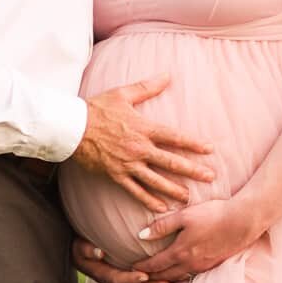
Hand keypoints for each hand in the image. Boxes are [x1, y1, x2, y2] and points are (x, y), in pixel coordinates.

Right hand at [71, 76, 215, 214]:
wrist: (71, 127)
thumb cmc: (97, 108)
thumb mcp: (123, 94)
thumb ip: (147, 87)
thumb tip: (167, 75)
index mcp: (143, 128)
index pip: (174, 137)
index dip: (193, 143)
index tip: (209, 150)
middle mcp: (138, 148)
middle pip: (170, 161)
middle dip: (192, 170)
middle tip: (210, 177)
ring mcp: (127, 164)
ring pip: (155, 180)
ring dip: (173, 189)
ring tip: (189, 197)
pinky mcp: (116, 175)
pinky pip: (135, 191)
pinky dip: (149, 200)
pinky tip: (162, 207)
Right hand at [71, 238, 173, 282]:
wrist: (80, 246)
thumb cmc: (80, 243)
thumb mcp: (78, 245)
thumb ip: (86, 249)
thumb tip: (99, 252)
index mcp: (101, 274)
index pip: (117, 280)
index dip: (130, 279)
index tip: (144, 276)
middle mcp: (111, 280)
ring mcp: (119, 279)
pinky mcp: (126, 276)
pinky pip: (141, 282)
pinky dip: (154, 281)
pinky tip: (170, 277)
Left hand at [132, 196, 263, 282]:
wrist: (244, 221)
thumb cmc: (213, 214)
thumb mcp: (185, 216)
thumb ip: (162, 226)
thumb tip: (140, 235)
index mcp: (180, 252)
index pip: (155, 265)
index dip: (141, 267)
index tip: (130, 267)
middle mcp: (190, 264)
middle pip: (165, 276)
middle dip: (150, 278)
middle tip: (138, 279)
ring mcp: (203, 267)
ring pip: (179, 278)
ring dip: (166, 280)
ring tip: (156, 279)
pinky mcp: (214, 265)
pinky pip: (192, 276)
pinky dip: (181, 277)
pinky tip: (180, 273)